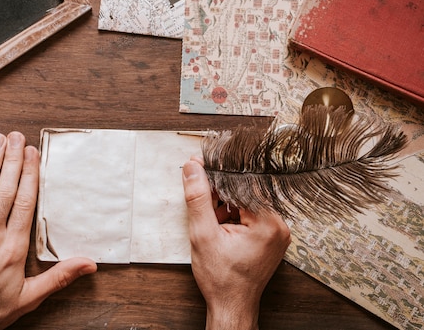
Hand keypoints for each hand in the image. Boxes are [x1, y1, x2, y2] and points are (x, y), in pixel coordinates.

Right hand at [182, 158, 290, 329]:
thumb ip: (198, 198)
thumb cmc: (221, 279)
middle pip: (245, 192)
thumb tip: (193, 169)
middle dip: (220, 193)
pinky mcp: (270, 237)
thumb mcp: (202, 234)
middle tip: (201, 199)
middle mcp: (279, 225)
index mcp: (269, 222)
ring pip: (246, 203)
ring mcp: (276, 232)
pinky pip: (250, 215)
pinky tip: (220, 228)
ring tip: (212, 223)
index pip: (242, 183)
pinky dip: (233, 216)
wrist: (231, 307)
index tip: (200, 166)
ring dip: (225, 206)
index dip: (218, 174)